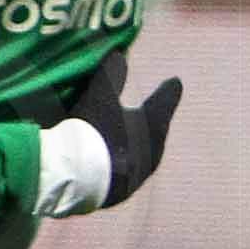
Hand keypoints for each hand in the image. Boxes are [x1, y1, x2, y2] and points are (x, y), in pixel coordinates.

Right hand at [35, 46, 182, 215]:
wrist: (75, 180)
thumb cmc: (93, 133)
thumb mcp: (99, 97)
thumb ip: (111, 75)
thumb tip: (119, 54)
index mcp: (155, 127)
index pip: (165, 102)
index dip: (168, 90)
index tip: (174, 81)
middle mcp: (153, 153)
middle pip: (153, 133)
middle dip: (146, 125)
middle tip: (138, 116)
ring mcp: (137, 177)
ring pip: (137, 156)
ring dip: (128, 148)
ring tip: (115, 143)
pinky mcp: (119, 194)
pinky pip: (119, 174)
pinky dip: (113, 165)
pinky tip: (101, 165)